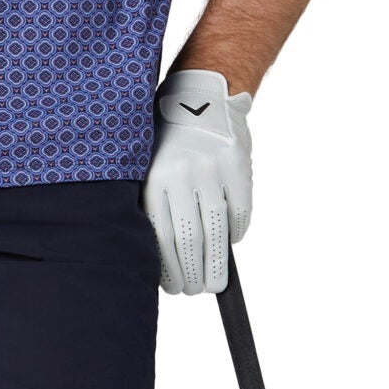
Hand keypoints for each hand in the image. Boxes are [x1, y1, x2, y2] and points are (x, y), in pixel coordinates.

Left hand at [143, 67, 252, 294]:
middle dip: (193, 274)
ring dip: (217, 265)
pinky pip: (241, 212)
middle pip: (190, 240)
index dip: (169, 269)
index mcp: (155, 177)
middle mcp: (183, 174)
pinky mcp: (239, 166)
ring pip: (217, 231)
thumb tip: (160, 259)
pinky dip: (236, 234)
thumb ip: (152, 203)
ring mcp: (213, 169)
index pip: (162, 237)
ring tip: (215, 284)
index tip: (173, 288)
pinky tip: (230, 245)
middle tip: (195, 292)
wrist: (200, 96)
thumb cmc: (166, 138)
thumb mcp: (147, 164)